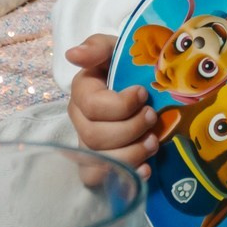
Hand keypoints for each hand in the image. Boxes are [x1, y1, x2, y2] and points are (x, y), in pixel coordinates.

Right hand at [64, 35, 157, 169]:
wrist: (148, 87)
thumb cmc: (130, 68)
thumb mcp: (117, 49)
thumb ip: (97, 47)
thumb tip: (72, 54)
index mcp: (82, 91)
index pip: (93, 106)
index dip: (121, 104)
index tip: (144, 94)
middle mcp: (80, 120)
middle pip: (96, 136)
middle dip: (131, 129)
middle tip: (153, 118)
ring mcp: (87, 144)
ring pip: (99, 160)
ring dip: (133, 153)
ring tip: (154, 142)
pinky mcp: (98, 165)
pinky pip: (98, 179)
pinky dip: (124, 176)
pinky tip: (145, 169)